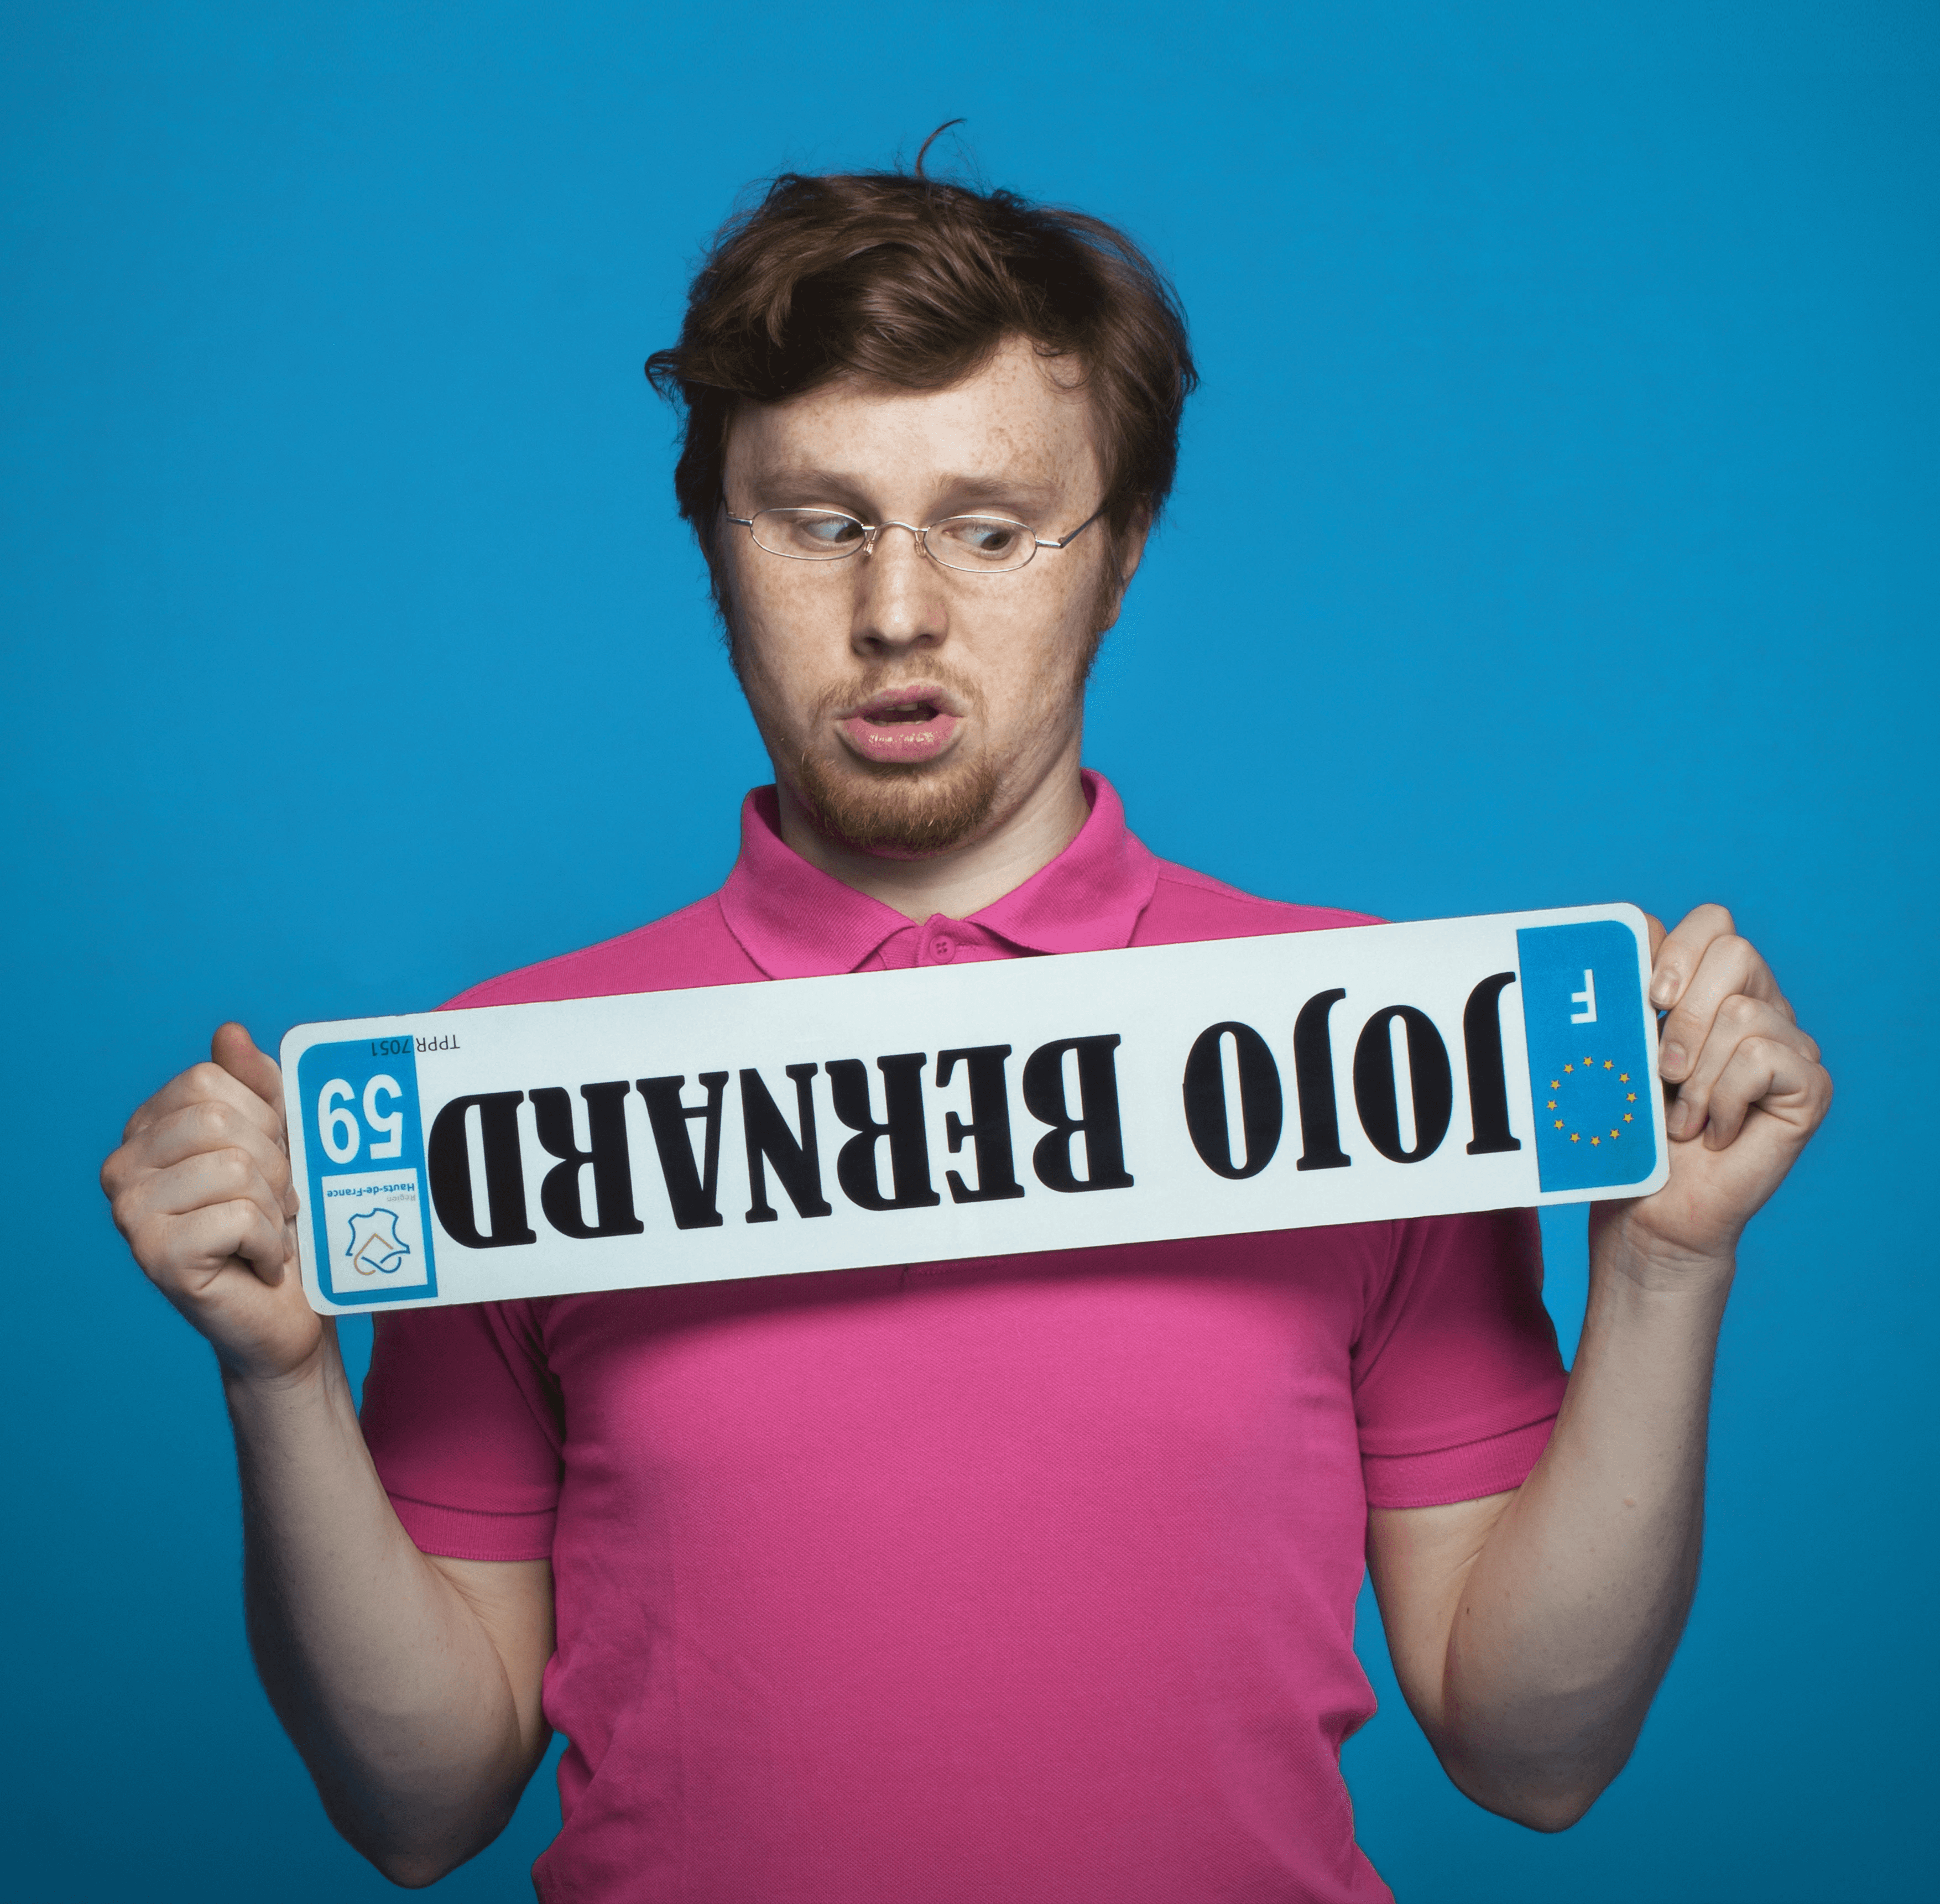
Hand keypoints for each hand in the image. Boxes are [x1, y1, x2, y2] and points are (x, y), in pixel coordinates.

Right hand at [102, 1022, 324, 1383]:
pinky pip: (240, 1217)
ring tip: (267, 1232)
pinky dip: (270, 1241)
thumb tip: (229, 1033)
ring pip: (235, 1168)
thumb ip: (255, 1085)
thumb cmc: (279, 1219)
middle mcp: (122, 1168)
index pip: (208, 1079)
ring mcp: (130, 1214)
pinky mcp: (156, 1257)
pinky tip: (260, 1262)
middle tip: (275, 1203)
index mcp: (146, 1130)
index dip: (262, 1116)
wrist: (285, 1310)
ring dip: (275, 1205)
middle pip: (220, 1121)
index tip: (271, 1158)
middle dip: (273, 1162)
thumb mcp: (277, 1138)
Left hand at [1597, 905, 1831, 1273]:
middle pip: (1735, 951)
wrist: (1651, 1204)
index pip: (1711, 923)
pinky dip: (1723, 1100)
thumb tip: (1628, 937)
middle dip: (1683, 1014)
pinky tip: (1714, 1131)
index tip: (1646, 999)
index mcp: (1711, 987)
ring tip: (1681, 1116)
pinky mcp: (1811, 1084)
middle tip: (1661, 1070)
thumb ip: (1630, 992)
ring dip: (1697, 1076)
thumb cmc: (1631, 1127)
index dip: (1675, 950)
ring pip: (1744, 1013)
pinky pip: (1763, 1059)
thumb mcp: (1620, 1048)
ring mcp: (1789, 1043)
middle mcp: (1757, 1005)